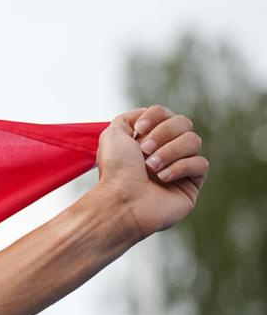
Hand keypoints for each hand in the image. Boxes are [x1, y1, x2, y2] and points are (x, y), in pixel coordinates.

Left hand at [93, 105, 207, 239]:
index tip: (139, 130)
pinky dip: (180, 168)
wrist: (122, 201)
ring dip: (169, 151)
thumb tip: (146, 114)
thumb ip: (127, 119)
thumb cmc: (115, 171)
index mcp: (146, 138)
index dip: (155, 116)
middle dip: (163, 134)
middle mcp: (165, 150)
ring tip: (151, 167)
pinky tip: (163, 178)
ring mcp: (180, 166)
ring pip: (194, 141)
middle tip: (144, 151)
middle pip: (183, 122)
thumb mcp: (112, 136)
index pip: (165, 113)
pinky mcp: (192, 183)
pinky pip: (201, 163)